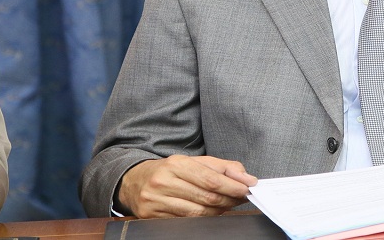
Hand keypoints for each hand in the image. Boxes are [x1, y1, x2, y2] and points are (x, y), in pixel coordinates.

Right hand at [116, 155, 258, 217]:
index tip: (248, 188)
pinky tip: (212, 211)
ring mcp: (156, 200)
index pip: (210, 179)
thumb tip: (247, 178)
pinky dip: (204, 217)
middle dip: (229, 198)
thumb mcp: (196, 162)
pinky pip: (186, 221)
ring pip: (197, 212)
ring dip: (219, 210)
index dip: (232, 186)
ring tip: (229, 204)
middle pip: (206, 197)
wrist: (136, 180)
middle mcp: (164, 182)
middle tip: (243, 197)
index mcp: (176, 164)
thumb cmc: (172, 170)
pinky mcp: (151, 215)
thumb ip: (223, 168)